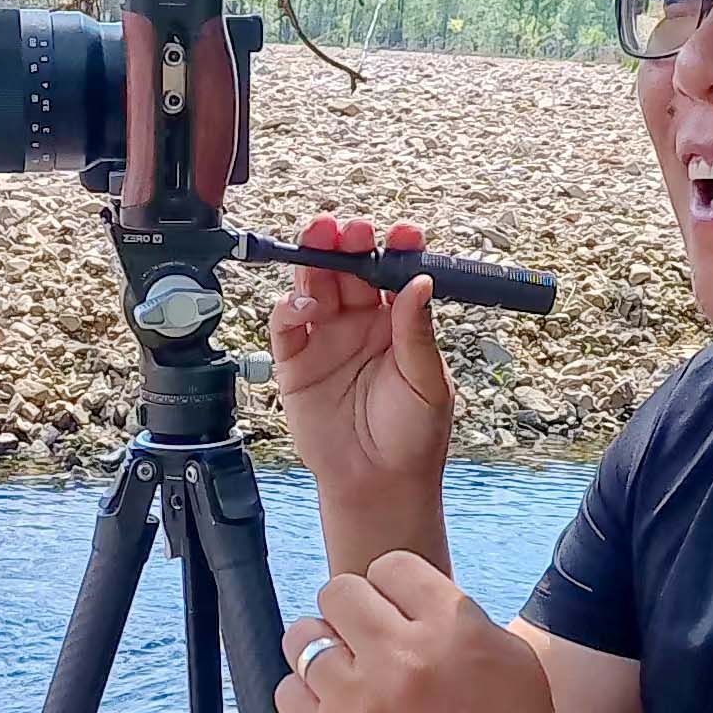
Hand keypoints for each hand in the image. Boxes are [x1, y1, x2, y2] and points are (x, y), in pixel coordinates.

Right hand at [266, 215, 450, 492]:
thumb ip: (416, 332)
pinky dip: (289, 307)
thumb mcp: (426, 382)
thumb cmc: (412, 436)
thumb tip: (421, 281)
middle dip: (348, 244)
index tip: (404, 233)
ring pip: (315, 287)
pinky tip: (303, 302)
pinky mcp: (295, 362)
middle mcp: (360, 323)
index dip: (396, 248)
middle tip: (350, 229)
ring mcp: (326, 339)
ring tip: (321, 241)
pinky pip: (286, 325)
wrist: (379, 483)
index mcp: (397, 323)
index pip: (394, 273)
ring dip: (316, 262)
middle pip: (349, 270)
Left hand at [276, 551, 587, 712]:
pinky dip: (306, 695)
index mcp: (451, 626)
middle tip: (371, 641)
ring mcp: (362, 704)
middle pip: (338, 592)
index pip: (389, 566)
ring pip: (303, 637)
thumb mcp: (505, 650)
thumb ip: (449, 611)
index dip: (393, 588)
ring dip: (325, 649)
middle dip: (354, 612)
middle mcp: (403, 657)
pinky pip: (287, 693)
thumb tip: (392, 593)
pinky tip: (337, 707)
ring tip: (351, 674)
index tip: (400, 614)